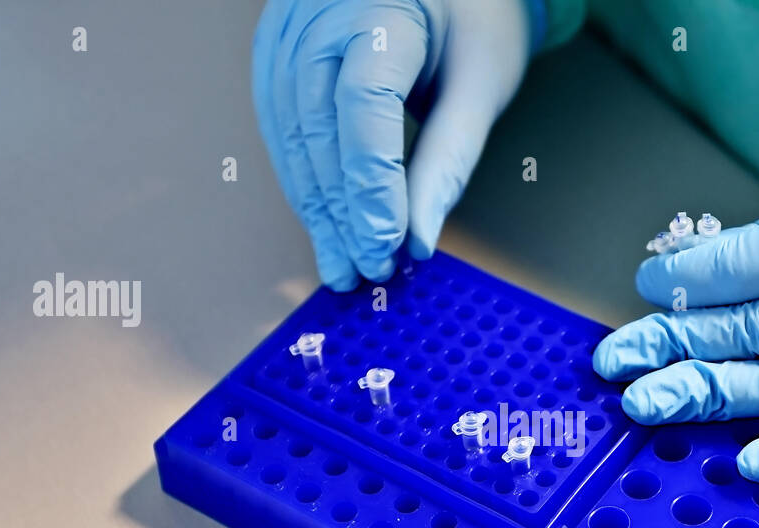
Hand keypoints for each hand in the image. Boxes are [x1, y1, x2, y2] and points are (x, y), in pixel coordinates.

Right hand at [252, 0, 529, 289]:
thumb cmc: (474, 19)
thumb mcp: (481, 84)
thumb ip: (448, 160)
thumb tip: (417, 239)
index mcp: (379, 3)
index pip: (364, 102)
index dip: (371, 181)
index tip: (386, 244)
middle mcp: (319, 10)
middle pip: (318, 124)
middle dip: (342, 209)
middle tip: (369, 270)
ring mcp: (288, 28)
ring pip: (290, 133)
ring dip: (317, 208)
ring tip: (344, 264)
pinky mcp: (277, 51)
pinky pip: (281, 125)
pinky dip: (305, 180)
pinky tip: (326, 223)